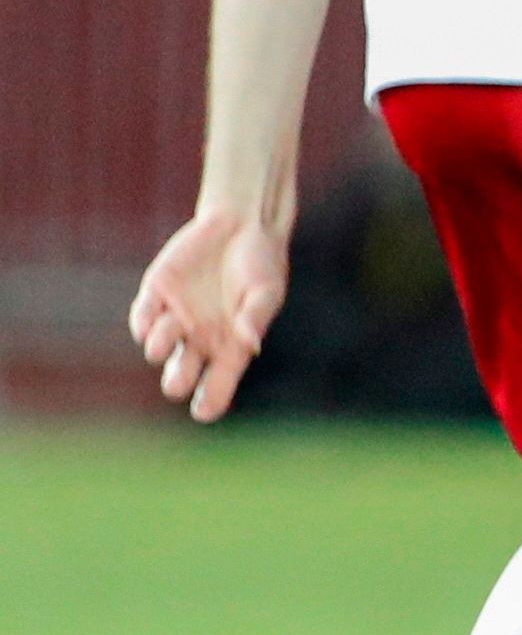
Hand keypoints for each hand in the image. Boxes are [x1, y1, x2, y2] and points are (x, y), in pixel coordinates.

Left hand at [128, 208, 290, 422]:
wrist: (239, 222)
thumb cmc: (262, 261)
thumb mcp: (267, 289)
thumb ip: (256, 316)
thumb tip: (250, 344)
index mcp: (231, 345)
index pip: (219, 383)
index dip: (211, 400)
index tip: (203, 412)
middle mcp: (201, 337)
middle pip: (183, 373)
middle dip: (177, 381)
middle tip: (178, 382)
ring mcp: (176, 318)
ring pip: (159, 347)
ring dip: (160, 347)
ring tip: (167, 339)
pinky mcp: (157, 294)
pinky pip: (142, 317)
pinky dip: (142, 324)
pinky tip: (150, 323)